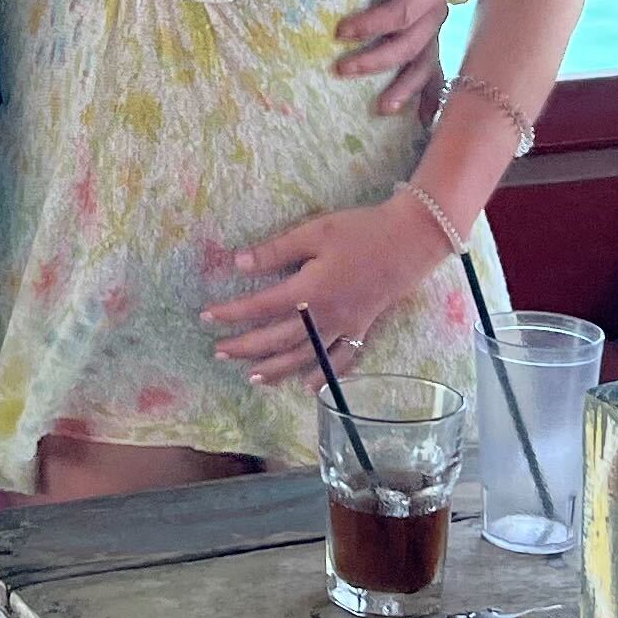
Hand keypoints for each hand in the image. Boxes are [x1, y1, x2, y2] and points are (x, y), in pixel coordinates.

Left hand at [204, 198, 457, 384]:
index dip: (232, 313)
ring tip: (252, 378)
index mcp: (309, 291)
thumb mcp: (314, 232)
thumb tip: (238, 263)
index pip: (261, 307)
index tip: (207, 316)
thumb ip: (276, 251)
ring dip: (276, 369)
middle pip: (278, 339)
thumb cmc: (361, 231)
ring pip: (305, 356)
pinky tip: (309, 386)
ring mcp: (345, 326)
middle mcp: (325, 316)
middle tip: (219, 352)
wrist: (410, 240)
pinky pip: (342, 361)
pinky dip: (325, 376)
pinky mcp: (363, 328)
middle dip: (246, 347)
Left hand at [335, 0, 451, 120]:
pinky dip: (430, 98)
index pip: (403, 13)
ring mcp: (434, 34)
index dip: (373, 24)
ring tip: (381, 109)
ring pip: (424, 66)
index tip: (339, 31)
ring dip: (405, 89)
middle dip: (377, 60)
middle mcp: (438, 13)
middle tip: (341, 70)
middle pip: (411, 45)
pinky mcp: (427, 46)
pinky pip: (433, 76)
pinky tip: (422, 121)